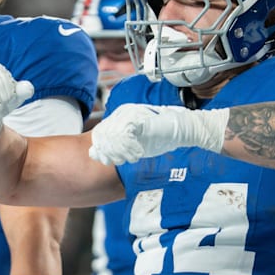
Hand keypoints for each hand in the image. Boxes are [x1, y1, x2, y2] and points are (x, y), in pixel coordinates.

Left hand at [88, 104, 226, 164]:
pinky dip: (130, 148)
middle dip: (110, 152)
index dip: (102, 150)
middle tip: (122, 161)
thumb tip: (94, 154)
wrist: (180, 130)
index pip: (99, 133)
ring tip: (132, 158)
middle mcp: (121, 113)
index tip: (109, 161)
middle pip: (103, 135)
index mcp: (118, 117)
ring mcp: (129, 113)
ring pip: (112, 136)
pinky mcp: (138, 117)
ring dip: (121, 152)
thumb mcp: (132, 146)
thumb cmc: (159, 137)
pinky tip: (138, 154)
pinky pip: (125, 134)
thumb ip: (114, 148)